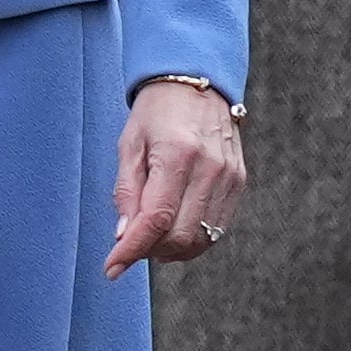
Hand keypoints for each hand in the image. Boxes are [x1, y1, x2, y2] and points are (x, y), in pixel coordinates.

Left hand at [108, 76, 245, 275]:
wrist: (197, 82)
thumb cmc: (156, 111)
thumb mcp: (129, 144)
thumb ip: (127, 191)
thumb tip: (124, 236)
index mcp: (178, 154)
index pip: (156, 219)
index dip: (132, 250)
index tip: (112, 268)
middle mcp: (209, 168)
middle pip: (180, 236)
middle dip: (150, 251)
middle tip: (131, 245)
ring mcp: (229, 177)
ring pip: (201, 239)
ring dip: (171, 249)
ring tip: (151, 237)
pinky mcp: (239, 182)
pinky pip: (216, 228)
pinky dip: (192, 238)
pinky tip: (174, 228)